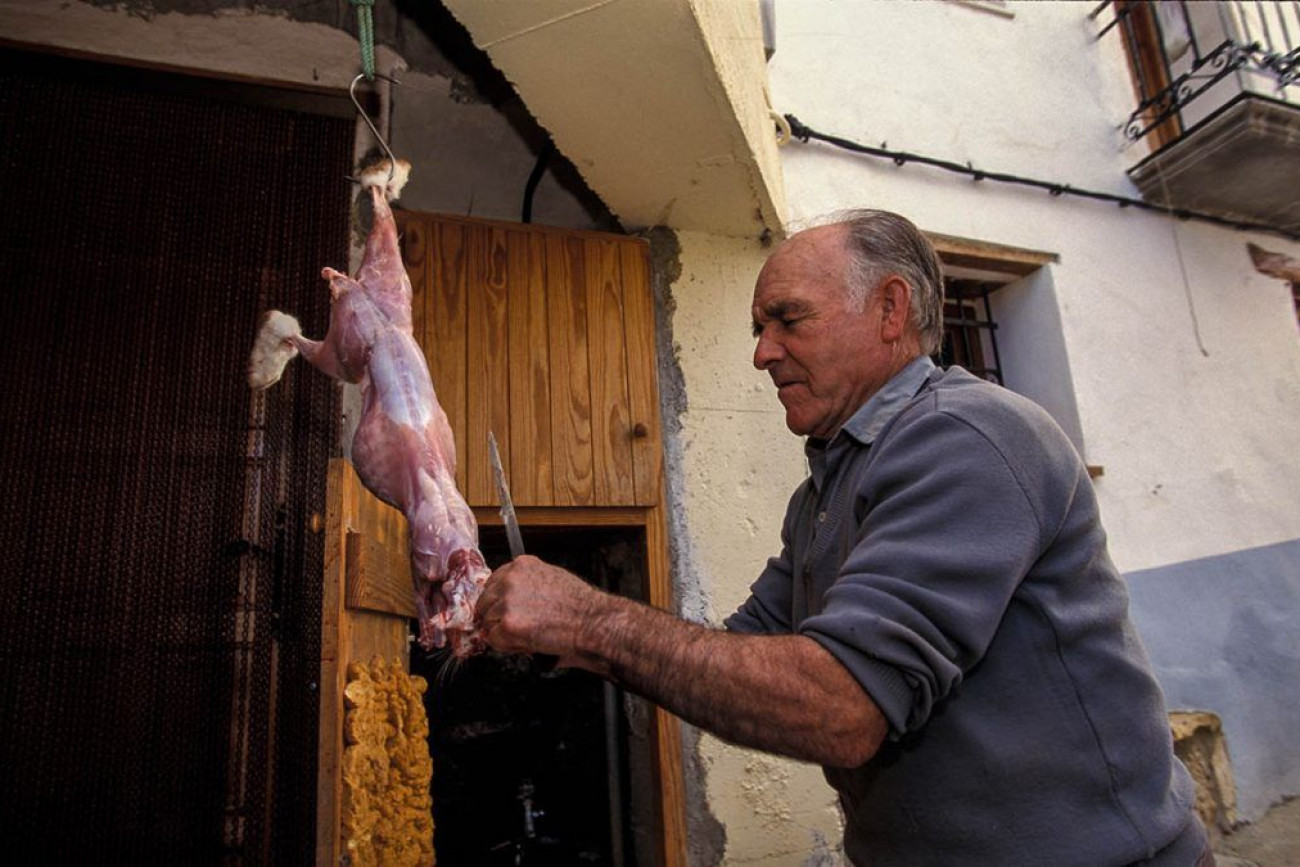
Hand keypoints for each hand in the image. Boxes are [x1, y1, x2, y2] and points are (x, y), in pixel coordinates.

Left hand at [474, 555, 608, 669]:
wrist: (590, 621)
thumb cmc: (579, 604)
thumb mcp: (552, 578)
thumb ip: (528, 583)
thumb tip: (511, 598)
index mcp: (522, 565)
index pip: (494, 581)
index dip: (497, 599)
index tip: (501, 610)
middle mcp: (510, 579)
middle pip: (485, 600)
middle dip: (495, 616)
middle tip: (513, 627)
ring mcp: (507, 601)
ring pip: (488, 621)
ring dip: (502, 632)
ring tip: (526, 635)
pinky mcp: (507, 624)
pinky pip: (493, 639)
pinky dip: (506, 646)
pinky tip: (525, 643)